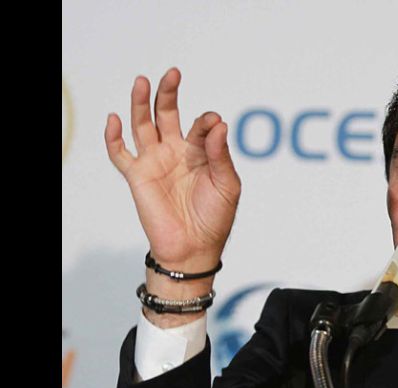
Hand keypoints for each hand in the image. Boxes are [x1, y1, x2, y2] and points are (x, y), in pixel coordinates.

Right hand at [104, 67, 240, 269]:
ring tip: (144, 81)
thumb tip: (217, 124)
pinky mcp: (137, 176)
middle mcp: (176, 152)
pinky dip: (113, 136)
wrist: (194, 248)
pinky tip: (114, 119)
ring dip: (142, 103)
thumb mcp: (227, 184)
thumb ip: (220, 154)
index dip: (206, 122)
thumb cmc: (215, 218)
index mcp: (201, 153)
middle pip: (167, 115)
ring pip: (142, 125)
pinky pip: (120, 153)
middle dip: (169, 94)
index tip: (213, 122)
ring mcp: (155, 162)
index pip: (201, 127)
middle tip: (173, 73)